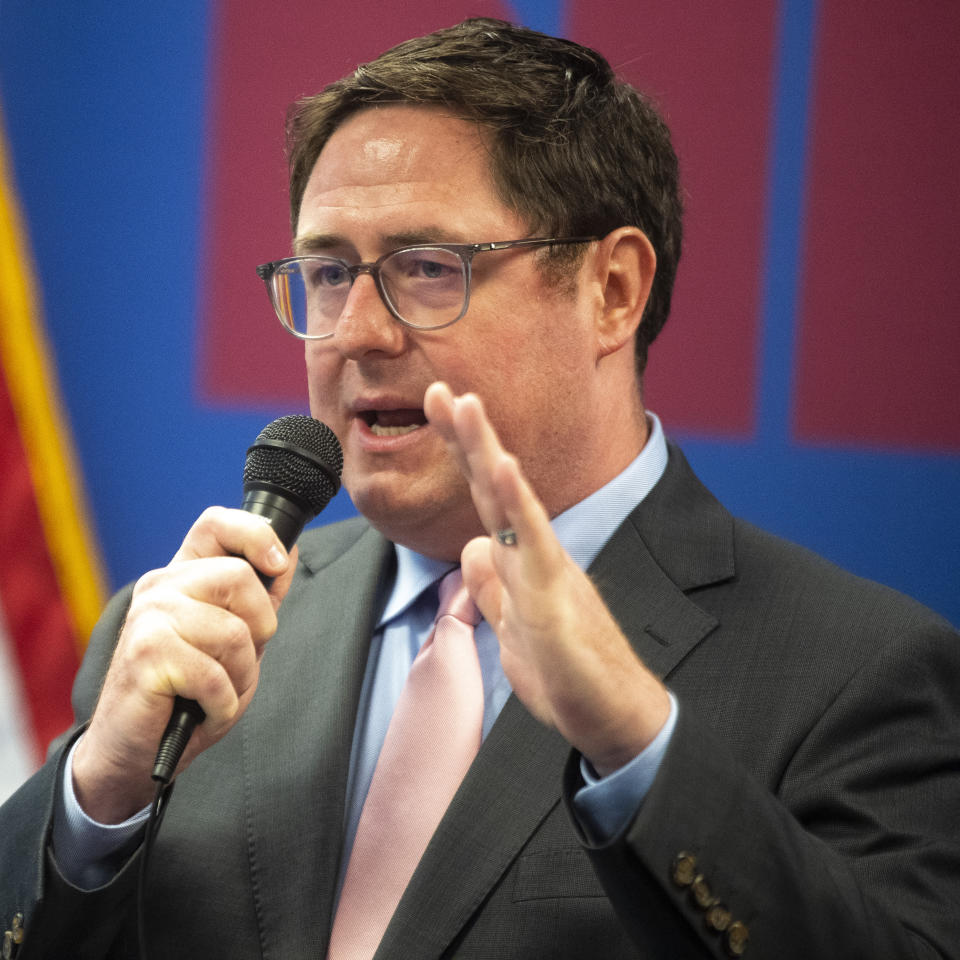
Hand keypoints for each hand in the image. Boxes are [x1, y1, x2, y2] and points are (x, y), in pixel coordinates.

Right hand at [72, 507, 296, 821]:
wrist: (136, 751)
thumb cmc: (187, 695)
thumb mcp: (235, 640)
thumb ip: (259, 598)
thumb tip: (287, 552)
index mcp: (182, 577)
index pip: (216, 523)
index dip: (255, 534)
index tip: (277, 563)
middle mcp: (161, 588)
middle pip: (239, 578)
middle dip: (259, 628)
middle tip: (236, 662)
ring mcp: (150, 617)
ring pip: (234, 632)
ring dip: (239, 678)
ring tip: (214, 694)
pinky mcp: (147, 653)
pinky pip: (216, 675)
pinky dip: (222, 706)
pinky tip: (202, 713)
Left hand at [424, 382, 670, 774]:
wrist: (610, 713)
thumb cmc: (565, 671)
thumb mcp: (511, 626)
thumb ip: (492, 587)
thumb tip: (472, 547)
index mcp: (519, 559)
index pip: (484, 497)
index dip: (460, 455)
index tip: (438, 410)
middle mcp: (533, 552)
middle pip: (493, 484)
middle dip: (465, 433)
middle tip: (437, 387)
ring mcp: (545, 569)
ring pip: (512, 500)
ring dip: (487, 448)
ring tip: (464, 403)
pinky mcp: (554, 596)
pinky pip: (534, 542)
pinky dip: (519, 502)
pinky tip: (504, 466)